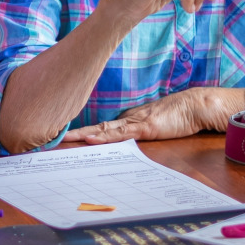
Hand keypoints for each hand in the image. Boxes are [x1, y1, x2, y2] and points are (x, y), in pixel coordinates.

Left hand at [62, 88, 231, 143]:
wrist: (195, 105)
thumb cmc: (176, 115)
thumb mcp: (150, 124)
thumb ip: (134, 130)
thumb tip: (119, 137)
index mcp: (126, 119)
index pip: (97, 127)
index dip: (78, 132)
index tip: (60, 138)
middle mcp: (126, 119)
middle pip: (94, 128)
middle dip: (73, 133)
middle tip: (50, 138)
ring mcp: (134, 123)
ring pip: (102, 130)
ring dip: (82, 135)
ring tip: (62, 139)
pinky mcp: (145, 128)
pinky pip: (121, 134)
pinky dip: (104, 137)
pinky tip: (90, 138)